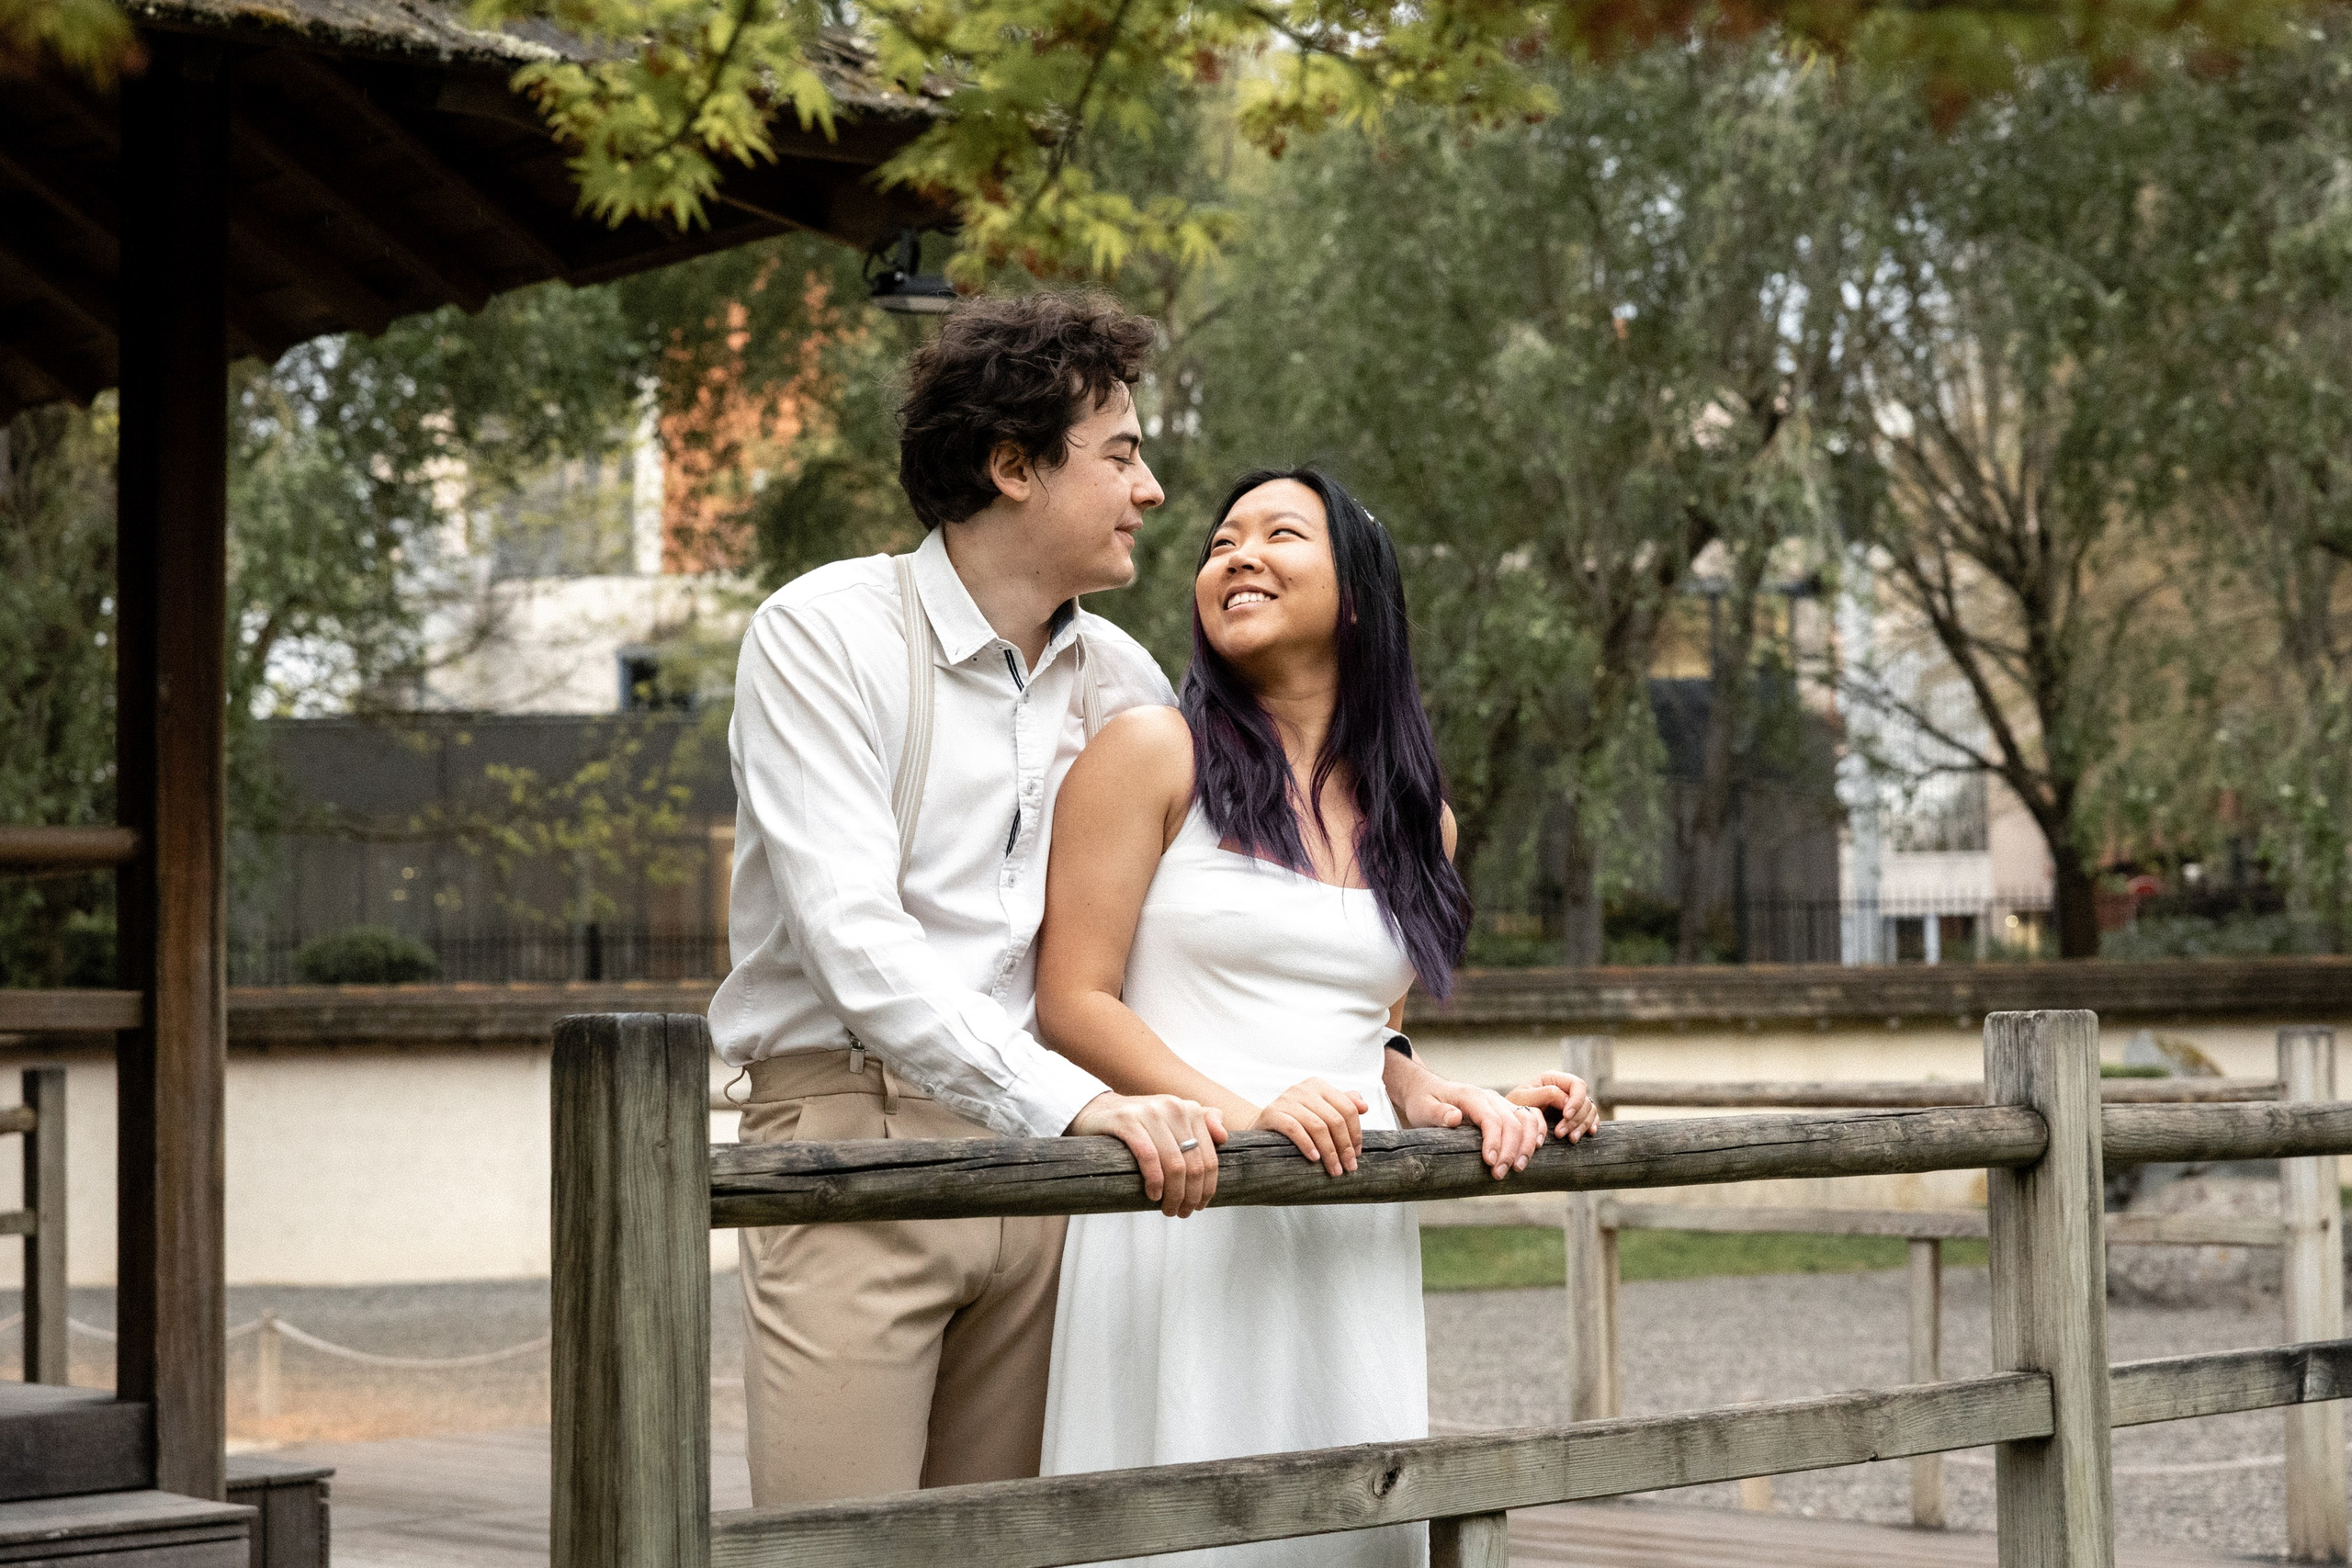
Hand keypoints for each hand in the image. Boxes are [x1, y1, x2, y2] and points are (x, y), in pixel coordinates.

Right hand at [1068, 1092, 1226, 1217]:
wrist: (1100, 1112)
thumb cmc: (1143, 1126)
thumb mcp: (1174, 1122)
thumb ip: (1204, 1123)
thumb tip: (1223, 1137)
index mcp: (1190, 1109)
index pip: (1209, 1158)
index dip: (1207, 1188)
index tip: (1199, 1206)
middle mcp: (1173, 1107)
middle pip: (1193, 1164)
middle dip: (1190, 1195)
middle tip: (1181, 1212)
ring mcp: (1150, 1112)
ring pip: (1174, 1164)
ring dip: (1173, 1194)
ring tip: (1167, 1209)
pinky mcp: (1126, 1120)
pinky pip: (1149, 1156)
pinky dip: (1154, 1180)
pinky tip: (1153, 1194)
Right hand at [1247, 1078, 1366, 1175]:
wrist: (1263, 1126)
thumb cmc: (1296, 1120)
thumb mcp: (1321, 1111)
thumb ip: (1343, 1105)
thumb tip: (1364, 1106)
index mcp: (1318, 1086)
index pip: (1347, 1108)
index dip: (1355, 1133)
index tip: (1356, 1154)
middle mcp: (1303, 1089)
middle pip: (1334, 1119)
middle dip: (1344, 1147)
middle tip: (1349, 1167)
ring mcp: (1286, 1099)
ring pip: (1317, 1126)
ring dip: (1329, 1152)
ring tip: (1334, 1169)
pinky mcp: (1272, 1113)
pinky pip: (1294, 1129)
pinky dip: (1307, 1145)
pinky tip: (1314, 1159)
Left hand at [1397, 1079, 1548, 1178]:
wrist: (1427, 1091)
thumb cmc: (1423, 1102)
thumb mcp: (1423, 1108)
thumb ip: (1438, 1113)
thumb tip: (1455, 1118)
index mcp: (1471, 1096)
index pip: (1491, 1119)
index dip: (1494, 1142)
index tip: (1491, 1163)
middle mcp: (1490, 1098)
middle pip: (1512, 1122)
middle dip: (1510, 1151)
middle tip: (1500, 1174)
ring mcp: (1500, 1103)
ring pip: (1526, 1119)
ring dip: (1527, 1144)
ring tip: (1519, 1168)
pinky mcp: (1505, 1111)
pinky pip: (1530, 1117)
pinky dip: (1537, 1131)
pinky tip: (1535, 1149)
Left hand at [1507, 1071, 1602, 1144]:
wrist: (1508, 1122)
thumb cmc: (1512, 1107)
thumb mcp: (1523, 1098)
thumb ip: (1545, 1094)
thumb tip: (1566, 1099)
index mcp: (1552, 1079)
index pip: (1577, 1085)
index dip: (1576, 1101)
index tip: (1566, 1116)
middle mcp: (1564, 1088)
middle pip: (1585, 1100)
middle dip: (1576, 1119)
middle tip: (1561, 1134)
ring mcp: (1570, 1102)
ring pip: (1589, 1110)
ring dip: (1583, 1125)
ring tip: (1570, 1139)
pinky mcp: (1573, 1115)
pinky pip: (1590, 1118)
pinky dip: (1591, 1125)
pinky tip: (1587, 1134)